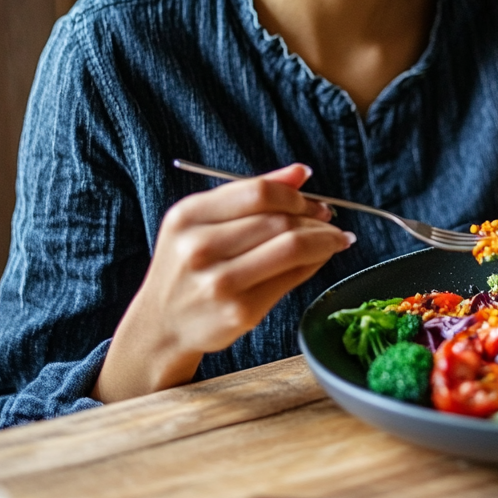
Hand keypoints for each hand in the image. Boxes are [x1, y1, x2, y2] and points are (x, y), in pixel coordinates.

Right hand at [93, 164, 354, 402]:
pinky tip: (321, 258)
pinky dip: (315, 263)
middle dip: (314, 217)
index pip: (259, 192)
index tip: (312, 199)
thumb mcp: (203, 220)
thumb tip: (302, 172)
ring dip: (325, 239)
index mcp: (188, 216)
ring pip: (291, 248)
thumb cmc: (188, 266)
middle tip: (328, 218)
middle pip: (279, 220)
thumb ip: (251, 192)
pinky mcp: (239, 312)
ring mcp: (220, 283)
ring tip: (336, 237)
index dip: (295, 194)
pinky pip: (291, 278)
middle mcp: (199, 248)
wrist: (162, 325)